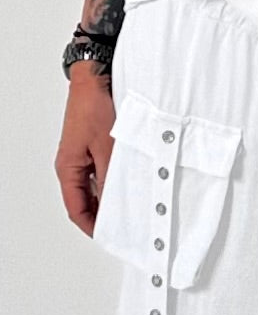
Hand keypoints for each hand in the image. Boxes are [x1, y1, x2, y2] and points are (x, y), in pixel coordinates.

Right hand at [54, 68, 115, 237]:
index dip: (94, 227)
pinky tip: (131, 184)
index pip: (77, 210)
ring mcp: (82, 157)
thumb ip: (110, 180)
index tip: (112, 237)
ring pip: (95, 188)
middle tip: (127, 226)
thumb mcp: (107, 149)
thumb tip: (115, 207)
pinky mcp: (93, 147)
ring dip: (111, 197)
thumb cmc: (94, 107)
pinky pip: (102, 173)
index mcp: (68, 169)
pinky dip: (114, 182)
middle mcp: (72, 166)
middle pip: (85, 202)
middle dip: (104, 215)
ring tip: (132, 207)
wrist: (95, 78)